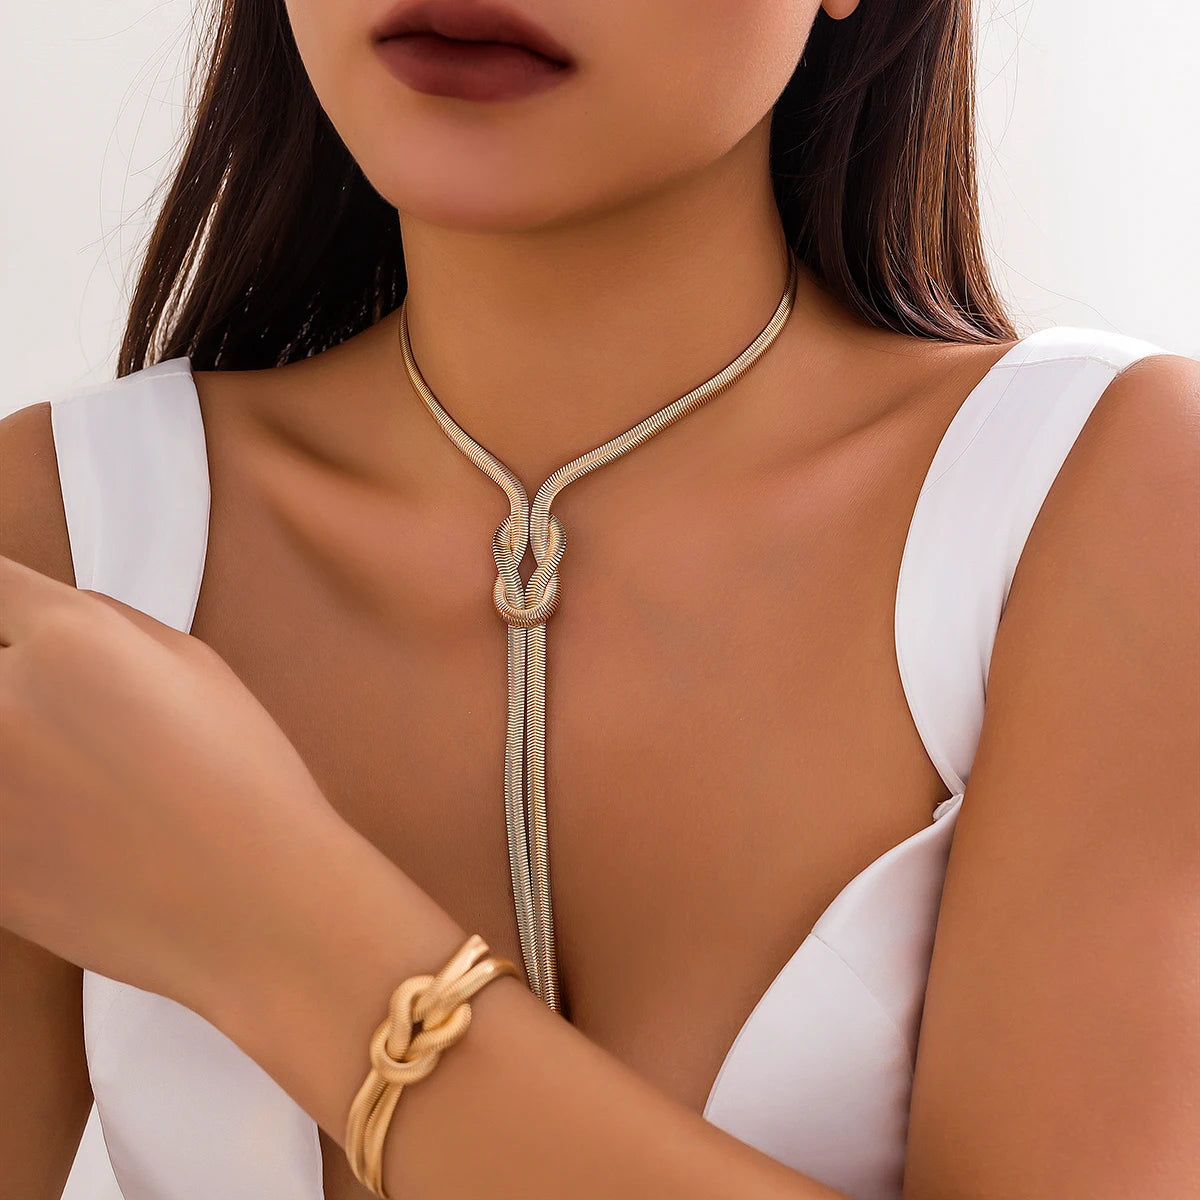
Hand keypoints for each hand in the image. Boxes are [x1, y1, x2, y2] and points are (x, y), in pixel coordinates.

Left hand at [0, 553, 347, 1017]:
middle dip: (10, 678)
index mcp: (69, 641)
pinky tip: (69, 822)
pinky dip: (15, 807)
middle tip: (60, 718)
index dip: (6, 611)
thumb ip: (100, 621)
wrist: (252, 907)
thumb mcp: (196, 665)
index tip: (13, 626)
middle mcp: (1, 706)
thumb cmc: (243, 786)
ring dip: (14, 746)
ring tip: (69, 779)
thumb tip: (41, 614)